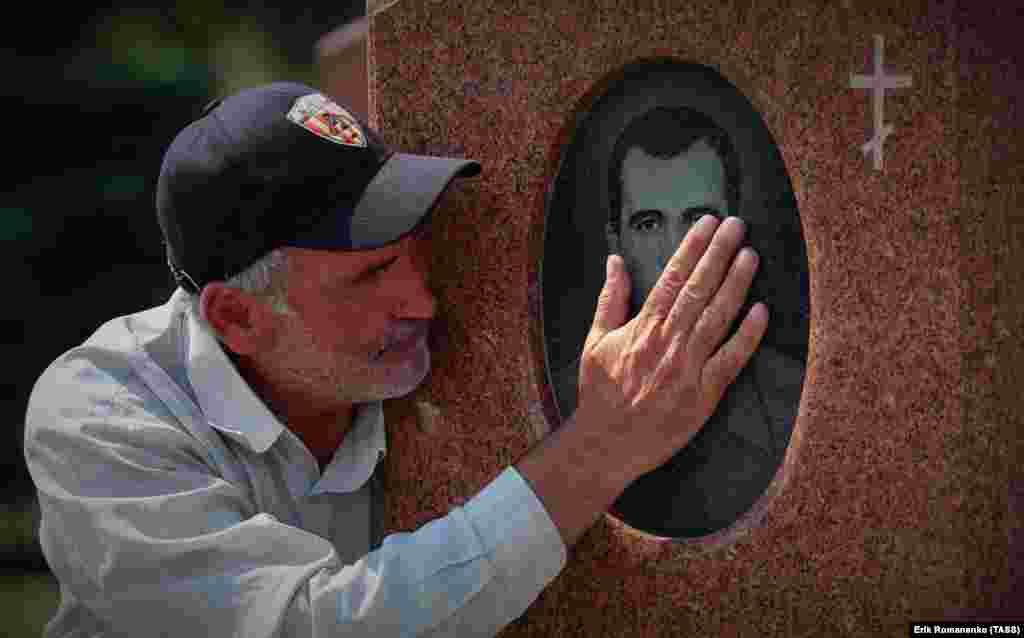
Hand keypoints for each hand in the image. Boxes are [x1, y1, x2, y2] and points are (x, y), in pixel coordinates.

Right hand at [575, 215, 768, 484]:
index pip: (672, 277)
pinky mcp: (705, 394)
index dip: (692, 248)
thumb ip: (610, 299)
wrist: (606, 443)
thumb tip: (615, 262)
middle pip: (699, 289)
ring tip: (750, 255)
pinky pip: (731, 359)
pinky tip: (761, 311)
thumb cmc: (600, 394)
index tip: (707, 224)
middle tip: (737, 226)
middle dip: (719, 254)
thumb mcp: (595, 341)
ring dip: (736, 284)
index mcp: (643, 327)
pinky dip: (747, 335)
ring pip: (718, 317)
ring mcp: (688, 368)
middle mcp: (668, 342)